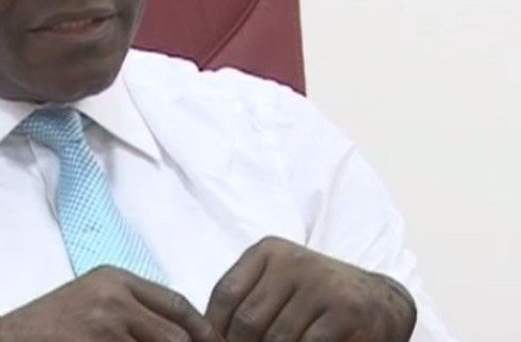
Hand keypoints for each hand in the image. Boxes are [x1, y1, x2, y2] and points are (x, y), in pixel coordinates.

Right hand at [0, 266, 221, 341]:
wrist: (9, 339)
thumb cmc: (51, 321)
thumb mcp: (92, 296)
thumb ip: (131, 305)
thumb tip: (178, 328)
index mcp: (116, 279)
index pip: (175, 303)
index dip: (201, 328)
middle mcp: (114, 299)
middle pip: (175, 333)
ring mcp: (105, 327)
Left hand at [205, 237, 415, 341]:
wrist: (378, 301)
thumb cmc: (314, 298)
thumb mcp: (277, 285)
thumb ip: (246, 301)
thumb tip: (205, 334)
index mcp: (268, 251)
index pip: (226, 293)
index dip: (215, 329)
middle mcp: (294, 261)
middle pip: (248, 320)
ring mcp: (321, 285)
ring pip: (276, 339)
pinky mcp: (346, 312)